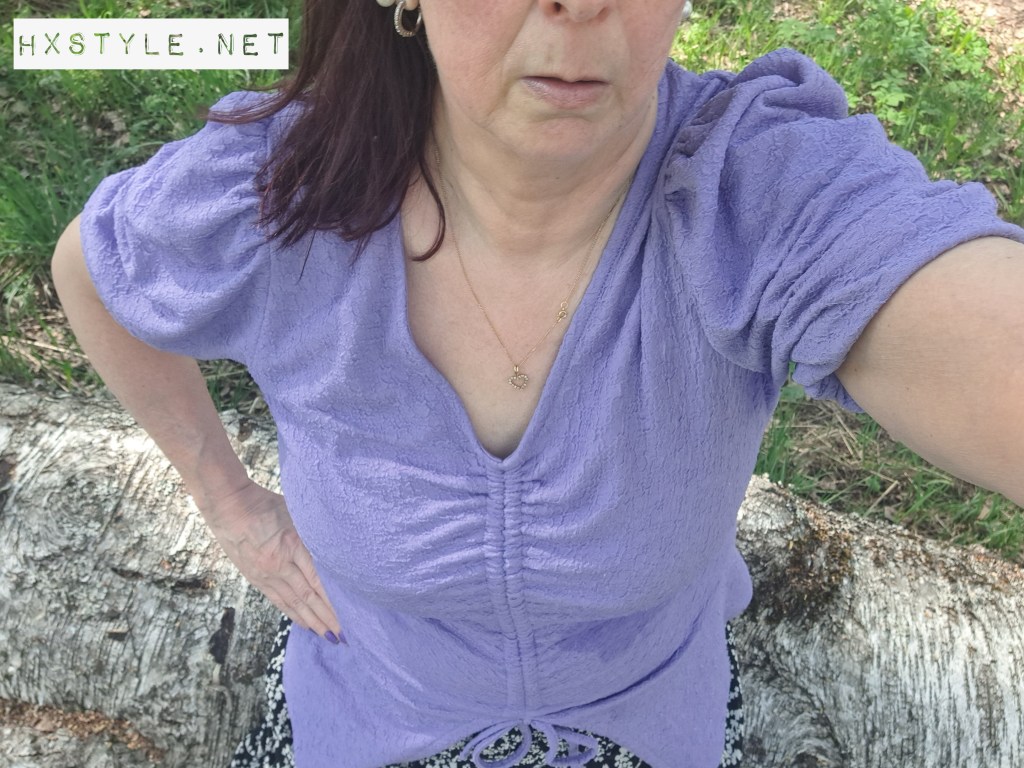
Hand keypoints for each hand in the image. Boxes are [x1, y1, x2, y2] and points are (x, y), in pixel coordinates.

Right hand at [203, 481, 343, 643]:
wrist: (228, 506)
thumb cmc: (265, 503)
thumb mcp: (296, 512)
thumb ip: (314, 531)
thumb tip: (339, 546)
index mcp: (293, 544)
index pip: (319, 580)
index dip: (334, 601)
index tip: (350, 615)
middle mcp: (280, 564)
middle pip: (309, 596)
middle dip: (328, 618)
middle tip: (346, 635)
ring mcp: (266, 574)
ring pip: (294, 602)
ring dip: (313, 621)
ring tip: (329, 636)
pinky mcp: (256, 578)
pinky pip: (278, 600)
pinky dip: (293, 613)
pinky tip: (305, 623)